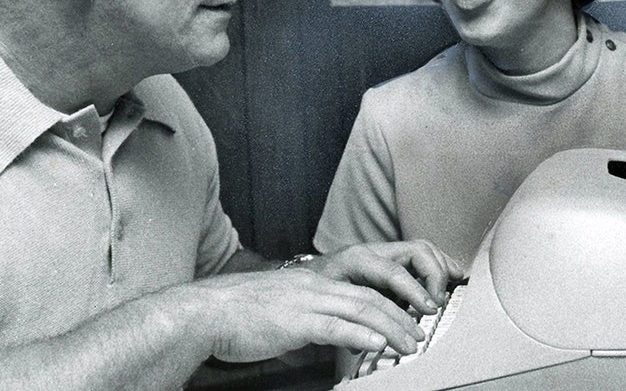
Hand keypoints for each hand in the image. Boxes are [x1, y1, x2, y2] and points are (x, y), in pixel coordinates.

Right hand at [183, 268, 425, 363]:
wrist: (205, 312)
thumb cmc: (238, 315)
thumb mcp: (283, 309)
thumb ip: (312, 317)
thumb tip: (339, 336)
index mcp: (313, 281)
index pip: (363, 287)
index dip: (392, 303)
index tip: (408, 320)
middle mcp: (314, 286)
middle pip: (371, 296)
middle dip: (402, 317)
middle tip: (420, 335)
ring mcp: (305, 302)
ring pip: (361, 309)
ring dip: (392, 328)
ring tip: (410, 344)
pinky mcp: (294, 322)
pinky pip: (335, 326)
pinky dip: (361, 334)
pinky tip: (377, 344)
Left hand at [306, 240, 464, 314]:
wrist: (301, 277)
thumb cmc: (313, 293)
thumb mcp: (326, 308)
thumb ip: (350, 325)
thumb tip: (375, 341)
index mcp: (356, 261)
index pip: (393, 272)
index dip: (415, 290)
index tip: (430, 308)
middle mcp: (372, 251)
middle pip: (415, 251)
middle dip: (433, 276)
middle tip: (438, 303)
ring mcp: (382, 251)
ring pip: (420, 249)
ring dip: (439, 267)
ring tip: (450, 287)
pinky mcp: (388, 257)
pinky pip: (419, 254)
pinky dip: (437, 264)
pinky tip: (450, 275)